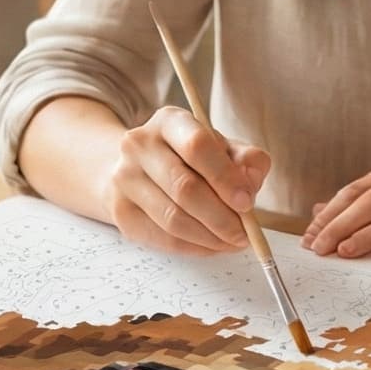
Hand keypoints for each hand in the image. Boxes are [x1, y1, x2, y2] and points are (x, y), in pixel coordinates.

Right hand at [100, 105, 271, 255]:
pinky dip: (195, 247)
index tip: (247, 203)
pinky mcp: (121, 212)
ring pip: (173, 219)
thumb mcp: (222, 148)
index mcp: (169, 121)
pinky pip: (163, 238)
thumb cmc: (189, 158)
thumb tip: (250, 183)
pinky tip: (212, 245)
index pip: (197, 146)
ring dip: (210, 237)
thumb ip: (245, 160)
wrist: (136, 168)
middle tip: (244, 233)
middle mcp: (139, 145)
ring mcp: (124, 179)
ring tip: (232, 241)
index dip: (225, 178)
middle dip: (221, 217)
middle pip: (184, 188)